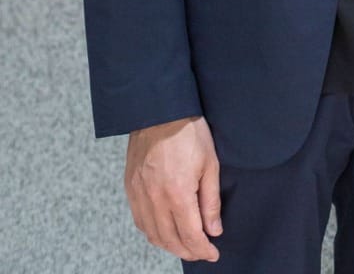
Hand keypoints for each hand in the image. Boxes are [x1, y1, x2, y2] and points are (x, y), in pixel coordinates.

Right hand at [124, 115, 222, 261]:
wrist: (159, 109)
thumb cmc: (188, 132)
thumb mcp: (210, 163)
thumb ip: (211, 201)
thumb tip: (214, 230)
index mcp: (177, 193)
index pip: (191, 235)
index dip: (203, 249)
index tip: (213, 253)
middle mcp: (155, 198)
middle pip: (171, 240)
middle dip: (188, 251)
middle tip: (202, 252)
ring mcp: (139, 194)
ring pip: (153, 234)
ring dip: (170, 245)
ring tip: (185, 245)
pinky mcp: (130, 187)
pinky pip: (140, 220)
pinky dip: (153, 232)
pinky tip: (164, 231)